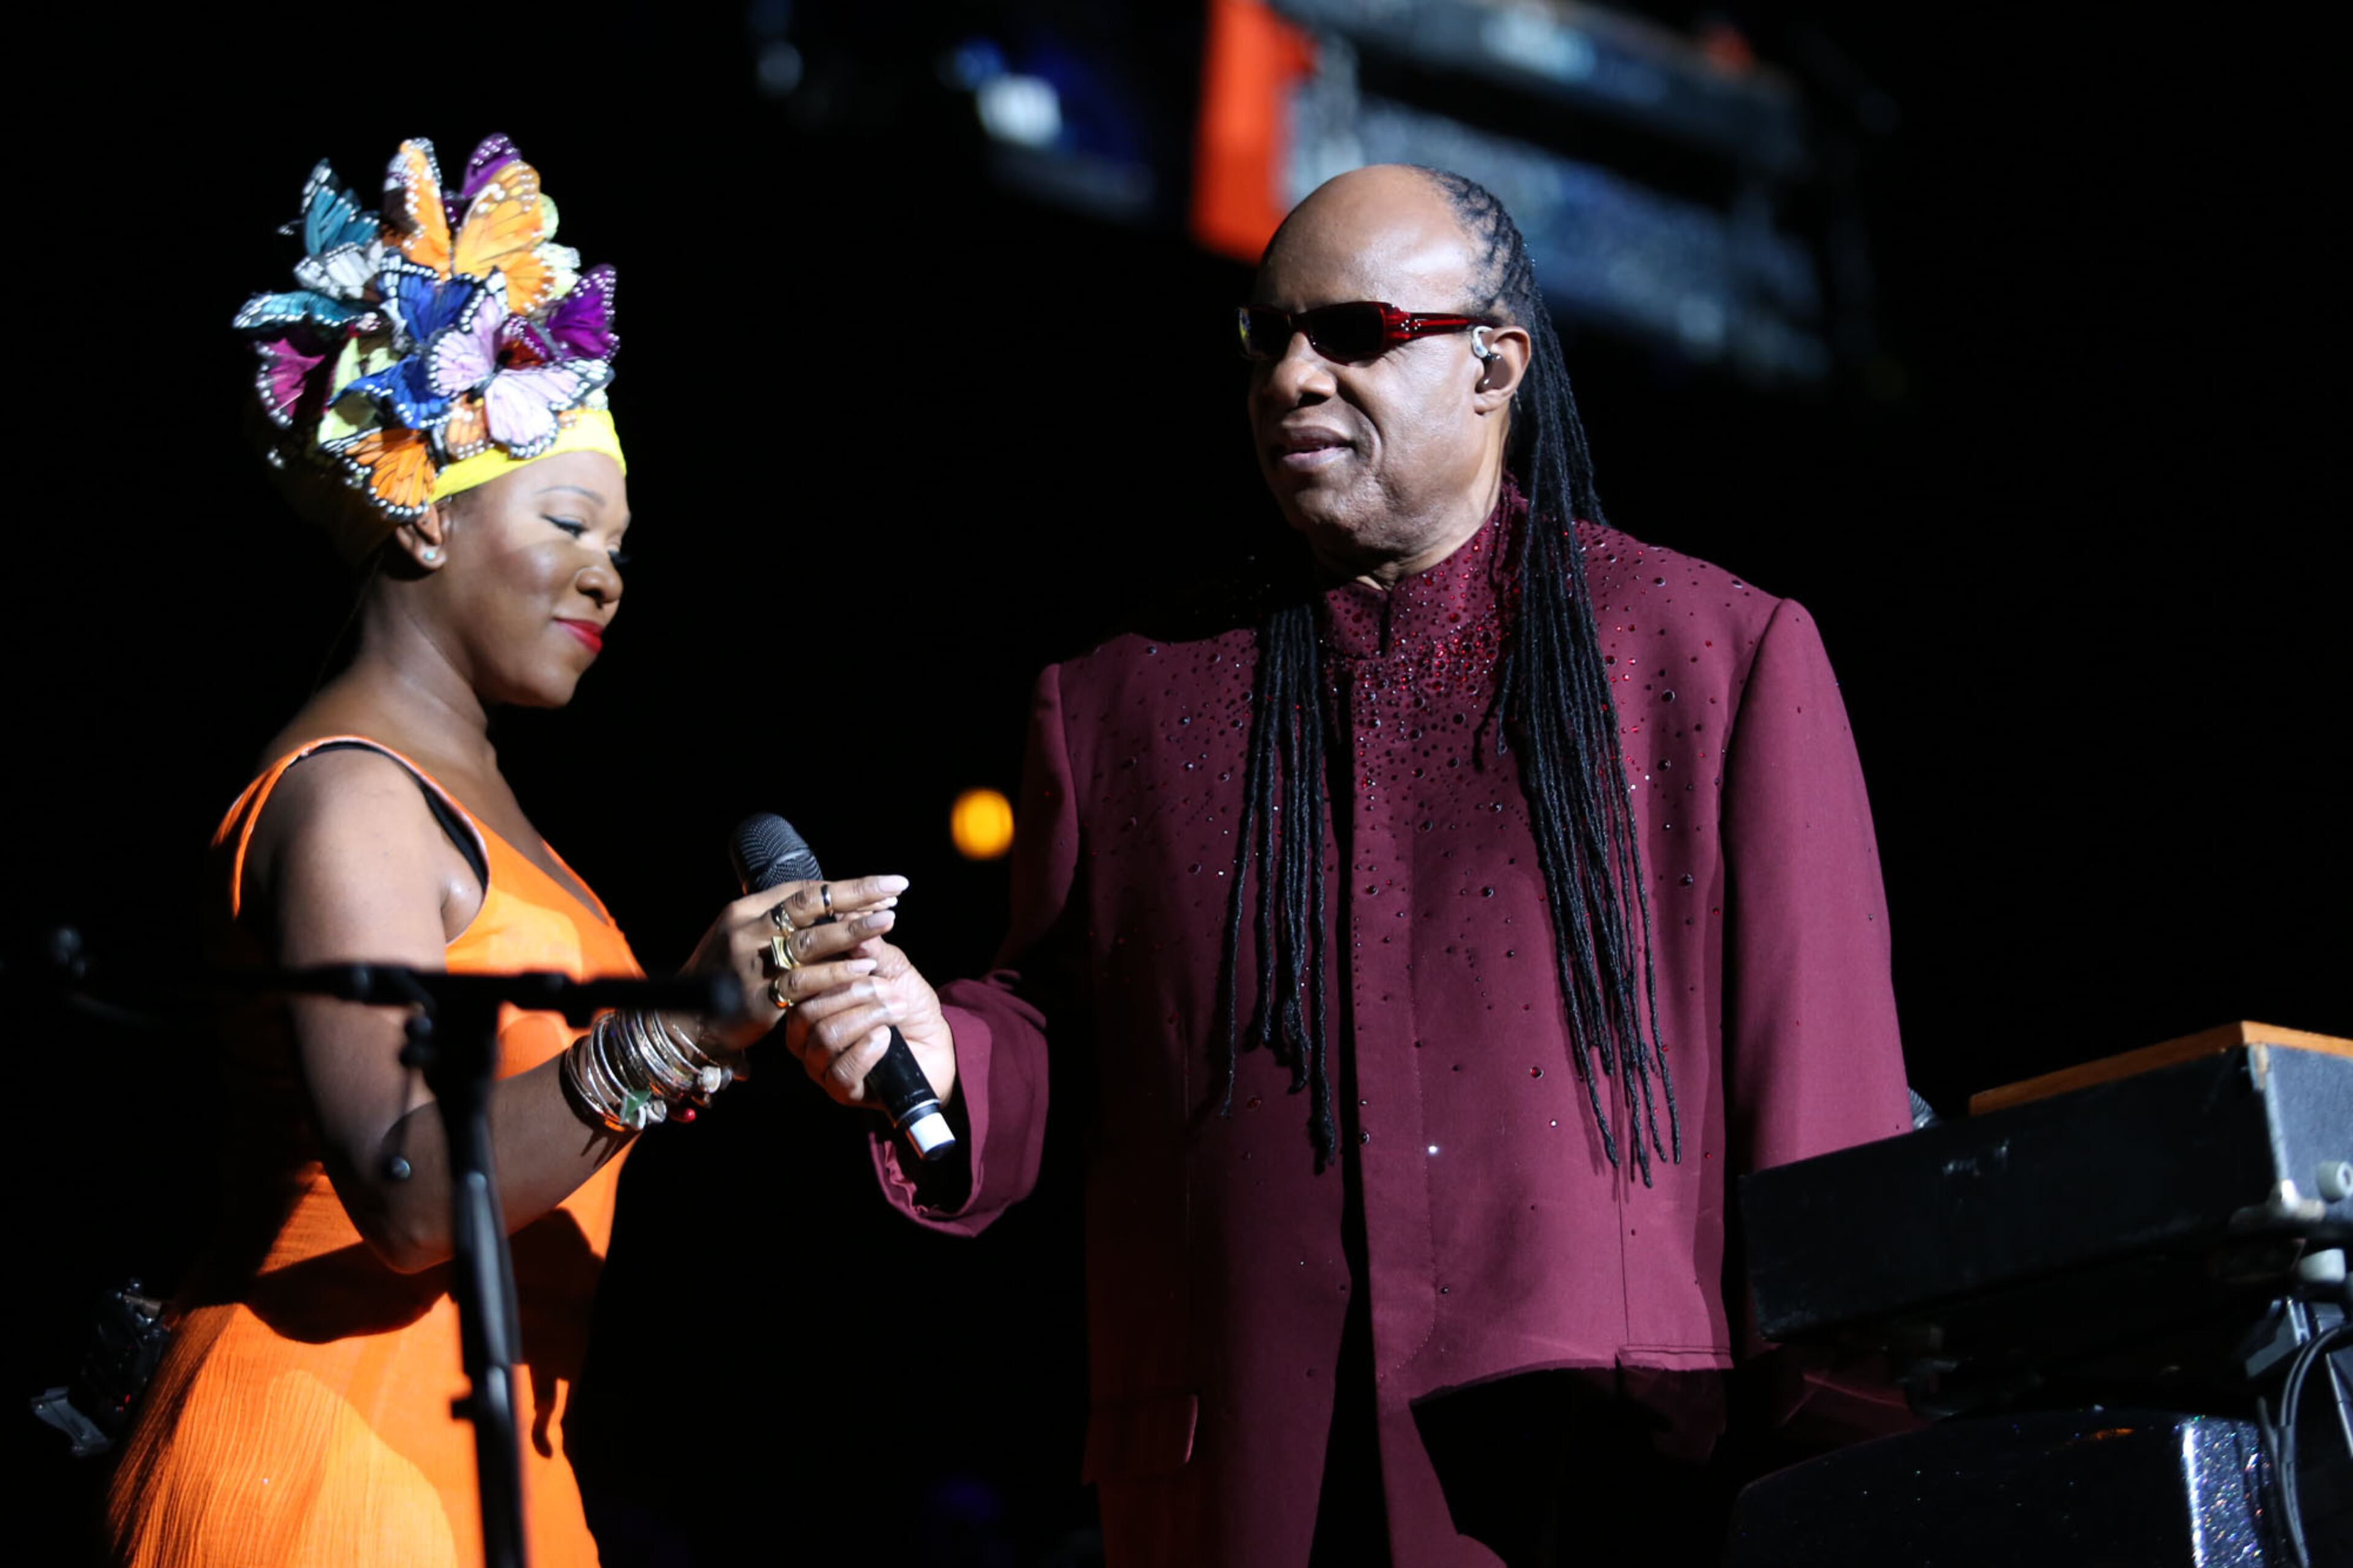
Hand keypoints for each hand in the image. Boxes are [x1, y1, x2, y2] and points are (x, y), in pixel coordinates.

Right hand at [679, 875, 909, 1063]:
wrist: (683, 1025)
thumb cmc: (722, 980)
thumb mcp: (744, 941)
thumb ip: (779, 925)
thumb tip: (831, 907)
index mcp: (744, 912)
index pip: (801, 891)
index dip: (844, 889)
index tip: (882, 888)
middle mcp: (745, 932)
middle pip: (808, 905)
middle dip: (855, 895)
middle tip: (895, 889)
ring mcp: (750, 965)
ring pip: (809, 940)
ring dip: (852, 929)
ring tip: (889, 921)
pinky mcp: (758, 1000)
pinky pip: (804, 982)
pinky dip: (836, 973)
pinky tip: (866, 967)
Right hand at [783, 933, 955, 1111]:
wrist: (937, 1045)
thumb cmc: (906, 1003)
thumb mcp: (892, 970)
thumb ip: (870, 949)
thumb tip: (847, 916)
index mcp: (809, 1001)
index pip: (797, 984)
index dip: (824, 967)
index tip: (861, 956)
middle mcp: (804, 1034)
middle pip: (806, 1012)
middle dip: (851, 994)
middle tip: (888, 987)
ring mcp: (820, 1064)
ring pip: (824, 1038)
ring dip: (866, 1017)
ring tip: (897, 1008)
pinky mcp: (841, 1090)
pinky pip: (840, 1071)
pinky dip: (866, 1050)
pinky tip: (886, 1037)